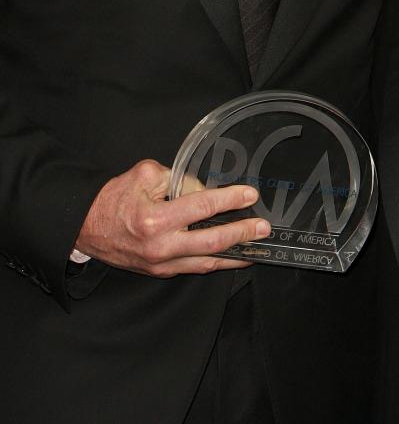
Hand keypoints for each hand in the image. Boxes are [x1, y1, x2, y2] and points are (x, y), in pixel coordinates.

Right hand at [74, 159, 269, 276]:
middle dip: (242, 233)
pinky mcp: (160, 271)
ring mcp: (161, 263)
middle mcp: (160, 246)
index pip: (202, 207)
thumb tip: (206, 191)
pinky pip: (194, 268)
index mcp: (155, 219)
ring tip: (257, 247)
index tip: (250, 195)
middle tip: (263, 227)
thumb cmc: (115, 198)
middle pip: (212, 242)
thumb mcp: (146, 175)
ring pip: (207, 262)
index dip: (230, 200)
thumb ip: (179, 179)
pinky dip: (216, 263)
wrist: (87, 226)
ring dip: (235, 255)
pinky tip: (232, 257)